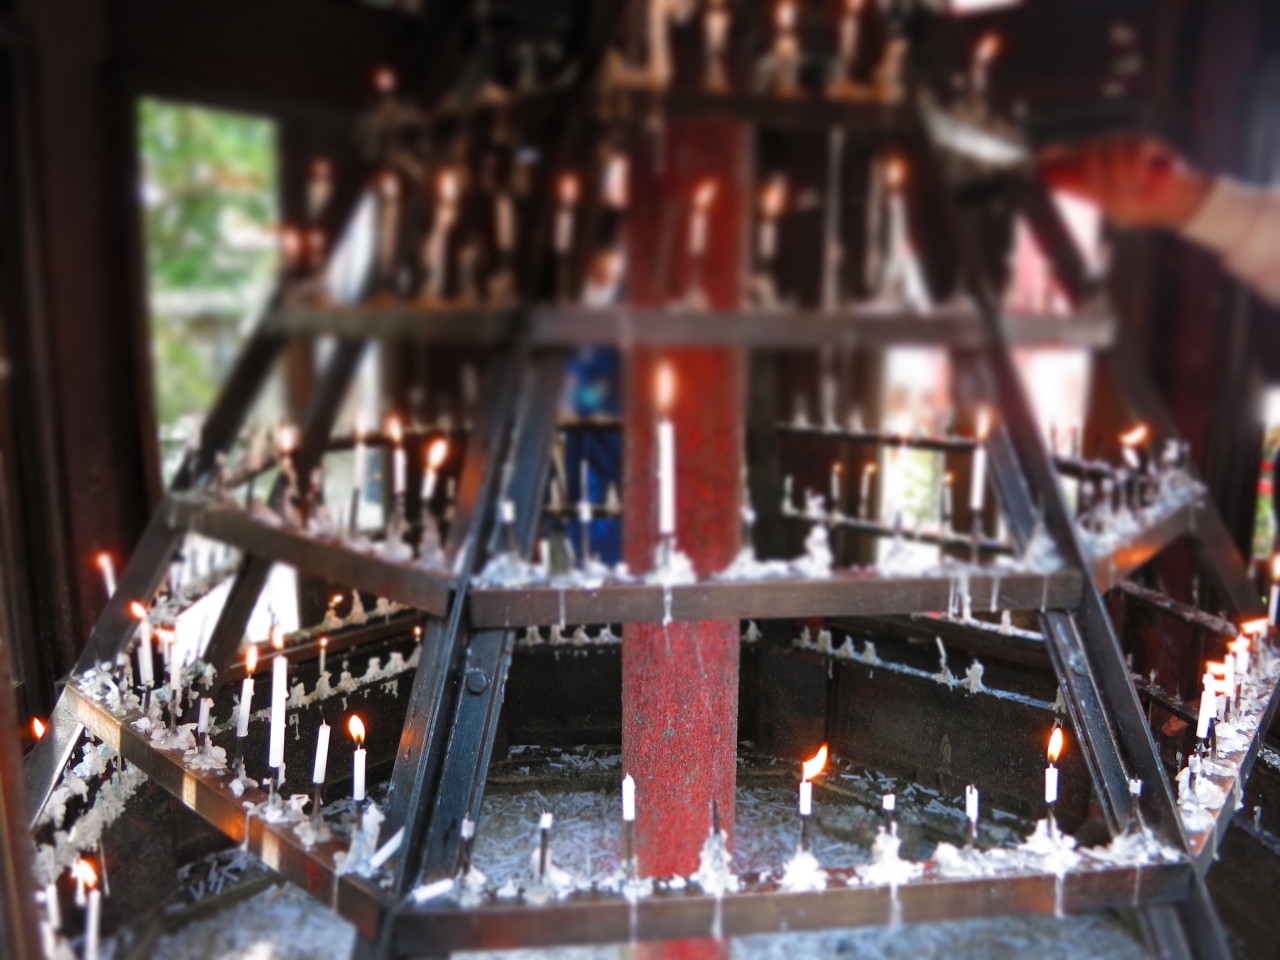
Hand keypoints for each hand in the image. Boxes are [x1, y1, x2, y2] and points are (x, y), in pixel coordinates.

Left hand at [1038, 138, 1211, 229]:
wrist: (1177, 205)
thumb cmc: (1144, 207)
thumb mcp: (1115, 207)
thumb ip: (1095, 196)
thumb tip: (1070, 187)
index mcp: (1097, 170)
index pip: (1071, 156)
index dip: (1055, 153)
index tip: (1041, 156)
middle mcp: (1110, 154)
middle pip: (1090, 146)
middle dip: (1094, 167)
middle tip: (1107, 188)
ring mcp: (1129, 147)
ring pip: (1112, 146)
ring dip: (1118, 172)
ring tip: (1130, 190)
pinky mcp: (1149, 145)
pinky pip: (1135, 149)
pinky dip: (1134, 168)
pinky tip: (1140, 181)